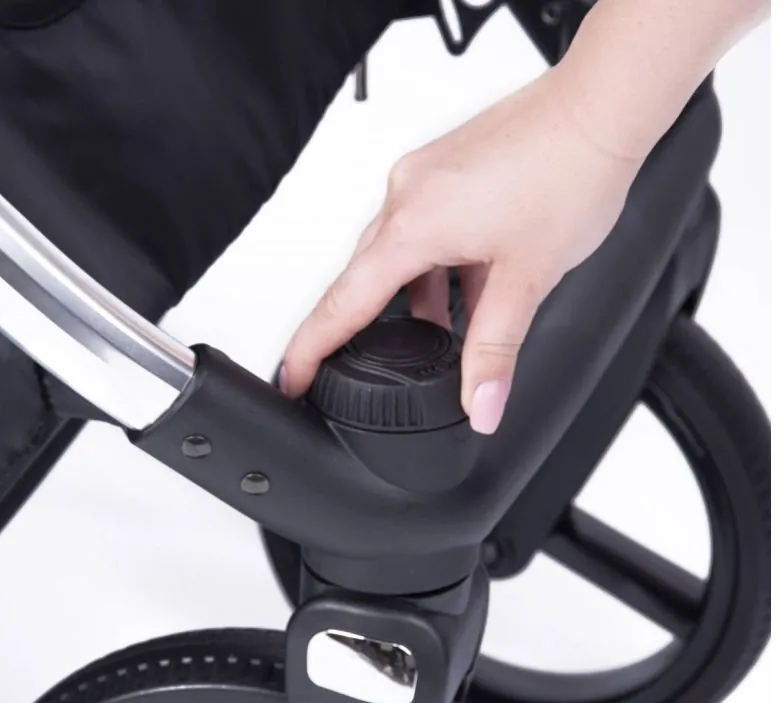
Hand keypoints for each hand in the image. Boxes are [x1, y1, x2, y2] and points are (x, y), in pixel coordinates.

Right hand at [282, 66, 642, 432]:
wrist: (600, 108)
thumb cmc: (569, 174)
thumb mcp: (526, 280)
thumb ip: (494, 351)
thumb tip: (479, 405)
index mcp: (412, 225)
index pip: (342, 304)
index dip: (311, 348)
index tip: (291, 377)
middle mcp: (405, 195)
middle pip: (367, 278)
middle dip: (374, 326)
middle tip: (379, 364)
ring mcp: (423, 177)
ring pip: (402, 254)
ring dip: (419, 296)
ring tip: (451, 327)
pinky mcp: (444, 168)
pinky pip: (424, 226)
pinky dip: (439, 263)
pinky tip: (471, 282)